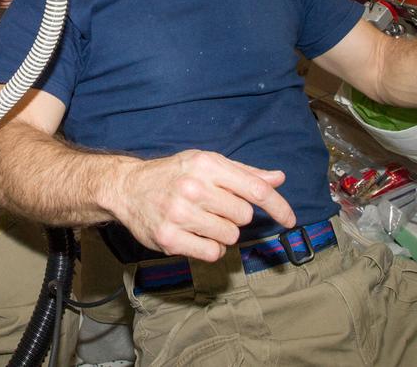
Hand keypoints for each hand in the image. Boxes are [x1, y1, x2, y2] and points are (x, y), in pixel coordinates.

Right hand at [110, 150, 294, 261]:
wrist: (127, 188)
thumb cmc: (172, 175)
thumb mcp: (206, 164)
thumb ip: (243, 173)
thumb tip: (278, 178)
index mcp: (206, 164)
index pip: (255, 189)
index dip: (278, 206)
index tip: (289, 220)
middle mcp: (193, 187)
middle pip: (244, 216)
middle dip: (235, 215)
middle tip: (214, 208)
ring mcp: (180, 214)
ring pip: (230, 236)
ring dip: (222, 233)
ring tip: (202, 221)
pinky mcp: (170, 238)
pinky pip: (212, 253)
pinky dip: (210, 248)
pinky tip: (195, 236)